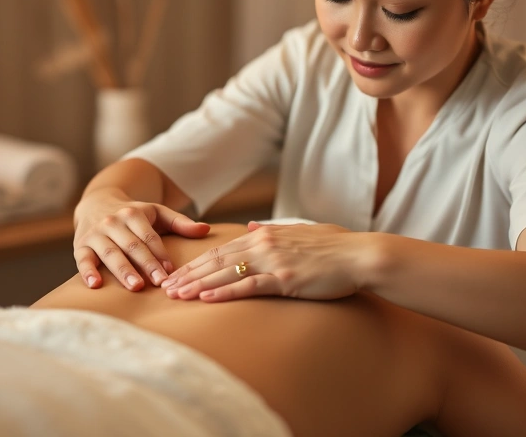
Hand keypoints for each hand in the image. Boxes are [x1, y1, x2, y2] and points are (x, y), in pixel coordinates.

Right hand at [73, 192, 209, 290]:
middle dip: (146, 265)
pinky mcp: (80, 246)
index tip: (172, 272)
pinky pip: (83, 259)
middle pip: (132, 245)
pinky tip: (95, 285)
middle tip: (160, 283)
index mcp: (133, 213)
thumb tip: (206, 229)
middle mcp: (113, 222)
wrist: (95, 203)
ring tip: (136, 286)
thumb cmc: (133, 214)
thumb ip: (180, 222)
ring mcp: (95, 234)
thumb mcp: (155, 213)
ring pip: (110, 253)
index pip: (149, 237)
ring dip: (122, 270)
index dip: (161, 254)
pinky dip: (87, 271)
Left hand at [162, 222, 358, 301]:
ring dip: (197, 284)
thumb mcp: (300, 231)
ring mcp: (274, 261)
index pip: (222, 249)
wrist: (360, 255)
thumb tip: (252, 226)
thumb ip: (273, 230)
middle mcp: (264, 244)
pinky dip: (225, 291)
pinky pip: (248, 286)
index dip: (196, 262)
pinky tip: (206, 299)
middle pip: (216, 260)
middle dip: (188, 274)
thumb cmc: (335, 247)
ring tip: (176, 295)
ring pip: (226, 272)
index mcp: (265, 234)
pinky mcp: (285, 279)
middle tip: (164, 287)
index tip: (177, 273)